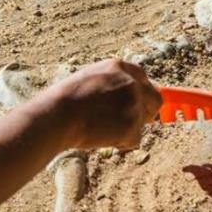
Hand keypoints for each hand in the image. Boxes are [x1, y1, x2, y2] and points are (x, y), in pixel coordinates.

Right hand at [48, 59, 162, 150]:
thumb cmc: (63, 102)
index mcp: (118, 67)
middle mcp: (131, 82)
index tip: (142, 104)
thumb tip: (126, 97)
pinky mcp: (131, 124)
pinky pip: (134, 140)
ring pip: (142, 123)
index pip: (143, 78)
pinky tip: (102, 138)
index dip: (143, 94)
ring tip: (100, 130)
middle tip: (129, 124)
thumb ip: (111, 84)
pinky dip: (121, 143)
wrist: (56, 115)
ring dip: (126, 130)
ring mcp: (133, 102)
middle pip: (155, 99)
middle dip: (147, 113)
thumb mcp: (89, 80)